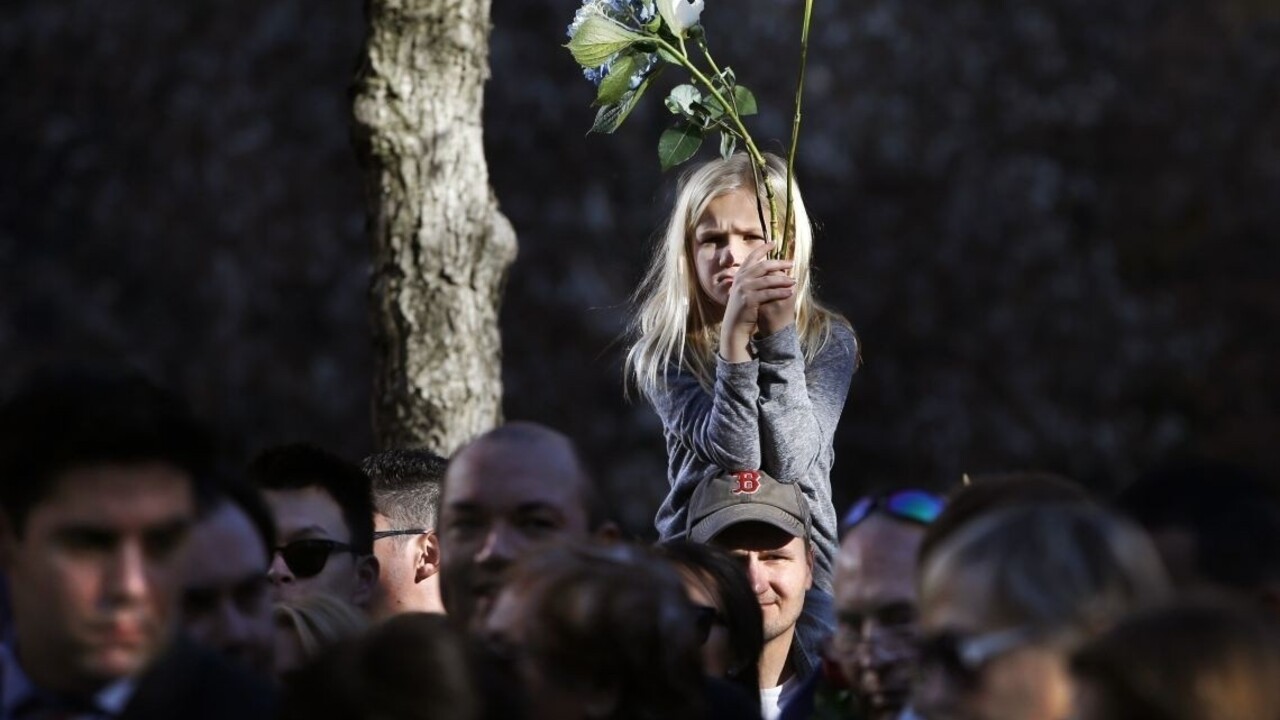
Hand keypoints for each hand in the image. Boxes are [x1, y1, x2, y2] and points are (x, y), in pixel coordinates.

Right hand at [719, 243, 795, 361]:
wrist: (734, 325)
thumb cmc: (743, 308)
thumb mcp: (745, 290)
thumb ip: (754, 279)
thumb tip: (770, 269)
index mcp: (740, 274)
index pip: (752, 257)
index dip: (763, 248)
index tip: (774, 243)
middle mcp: (741, 279)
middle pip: (763, 265)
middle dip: (779, 263)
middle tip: (792, 263)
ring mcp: (744, 289)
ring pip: (768, 280)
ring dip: (783, 279)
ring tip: (794, 280)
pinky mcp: (749, 299)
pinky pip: (769, 293)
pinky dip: (780, 292)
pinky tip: (790, 292)